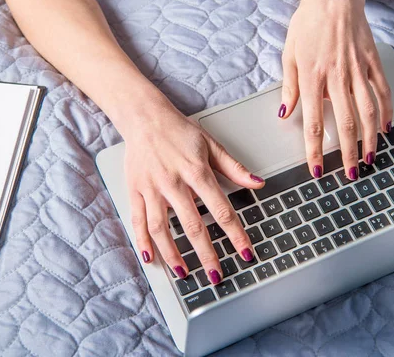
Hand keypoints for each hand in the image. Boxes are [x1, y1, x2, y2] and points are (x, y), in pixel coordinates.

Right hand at [122, 94, 263, 283]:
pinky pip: (138, 220)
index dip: (235, 234)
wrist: (144, 117)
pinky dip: (142, 241)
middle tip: (216, 275)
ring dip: (174, 254)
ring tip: (184, 273)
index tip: (245, 253)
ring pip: (162, 228)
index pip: (221, 210)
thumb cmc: (179, 131)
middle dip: (206, 254)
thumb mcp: (211, 144)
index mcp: (197, 172)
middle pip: (193, 225)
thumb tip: (258, 183)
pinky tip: (151, 258)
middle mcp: (174, 183)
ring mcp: (152, 188)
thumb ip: (234, 167)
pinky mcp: (135, 191)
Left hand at [280, 0, 392, 179]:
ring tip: (371, 158)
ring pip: (368, 113)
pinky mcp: (373, 62)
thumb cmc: (308, 23)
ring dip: (370, 140)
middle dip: (348, 154)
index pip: (313, 124)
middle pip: (345, 125)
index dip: (315, 151)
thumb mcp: (289, 54)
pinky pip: (383, 91)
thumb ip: (289, 87)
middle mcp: (336, 78)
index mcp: (312, 78)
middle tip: (352, 174)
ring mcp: (358, 71)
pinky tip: (386, 128)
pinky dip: (386, 112)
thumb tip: (284, 113)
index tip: (317, 171)